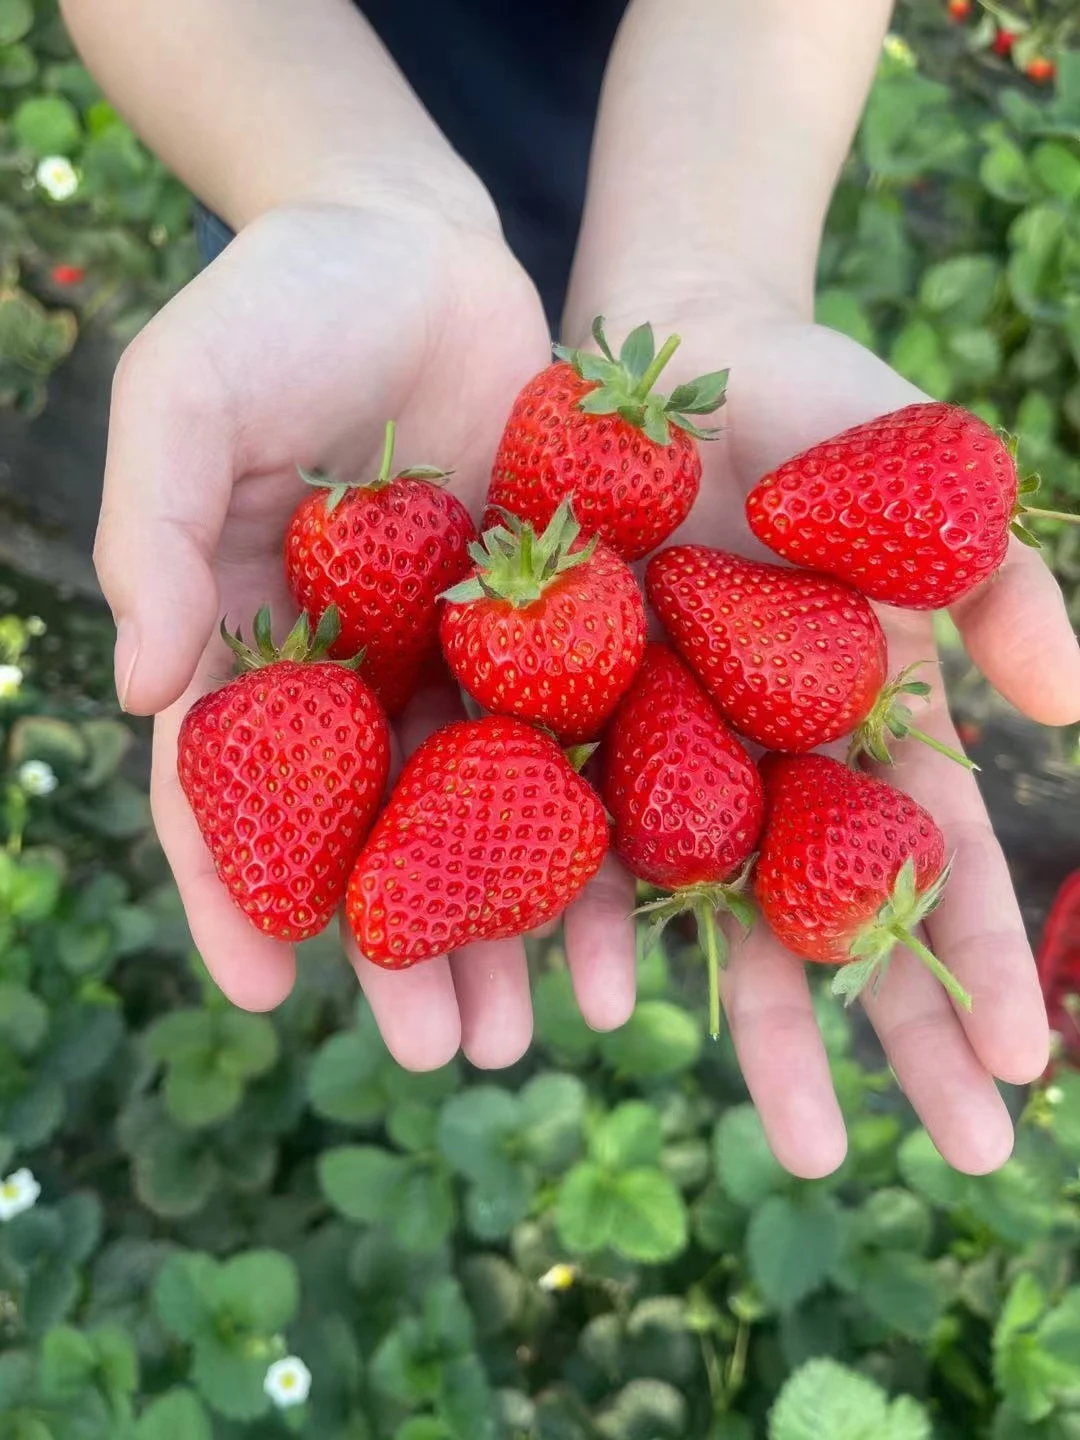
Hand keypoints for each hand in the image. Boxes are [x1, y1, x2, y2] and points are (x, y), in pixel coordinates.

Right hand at [96, 197, 637, 1069]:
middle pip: (373, 837)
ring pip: (481, 817)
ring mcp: (458, 660)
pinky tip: (633, 911)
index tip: (269, 991)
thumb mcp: (183, 395)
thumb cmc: (280, 306)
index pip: (233, 793)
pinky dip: (603, 823)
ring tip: (534, 1031)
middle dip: (400, 948)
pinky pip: (580, 739)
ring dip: (506, 926)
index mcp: (249, 642)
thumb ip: (152, 533)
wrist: (421, 243)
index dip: (241, 895)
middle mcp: (355, 674)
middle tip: (439, 1055)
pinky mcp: (557, 627)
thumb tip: (141, 693)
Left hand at [566, 289, 1079, 1176]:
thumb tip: (1068, 707)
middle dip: (879, 1039)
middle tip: (928, 1160)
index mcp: (865, 722)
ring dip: (750, 1028)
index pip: (934, 865)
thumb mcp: (923, 481)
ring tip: (797, 1136)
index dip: (977, 963)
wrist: (663, 355)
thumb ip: (997, 589)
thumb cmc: (815, 409)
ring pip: (708, 919)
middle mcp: (770, 764)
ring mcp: (669, 759)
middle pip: (828, 924)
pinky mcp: (566, 727)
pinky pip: (577, 843)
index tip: (1020, 1074)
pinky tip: (603, 996)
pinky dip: (595, 921)